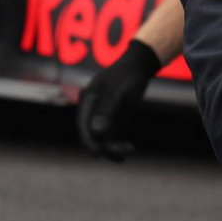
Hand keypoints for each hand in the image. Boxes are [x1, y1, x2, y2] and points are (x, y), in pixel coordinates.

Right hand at [76, 39, 160, 160]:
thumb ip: (108, 112)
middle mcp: (91, 108)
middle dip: (105, 146)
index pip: (83, 125)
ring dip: (113, 146)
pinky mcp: (110, 117)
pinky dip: (116, 143)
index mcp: (89, 99)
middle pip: (92, 134)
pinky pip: (109, 135)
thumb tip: (97, 132)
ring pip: (101, 137)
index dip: (89, 141)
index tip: (98, 154)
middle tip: (122, 155)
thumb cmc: (129, 76)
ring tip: (130, 150)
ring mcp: (100, 113)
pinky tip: (128, 149)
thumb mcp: (120, 92)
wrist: (138, 65)